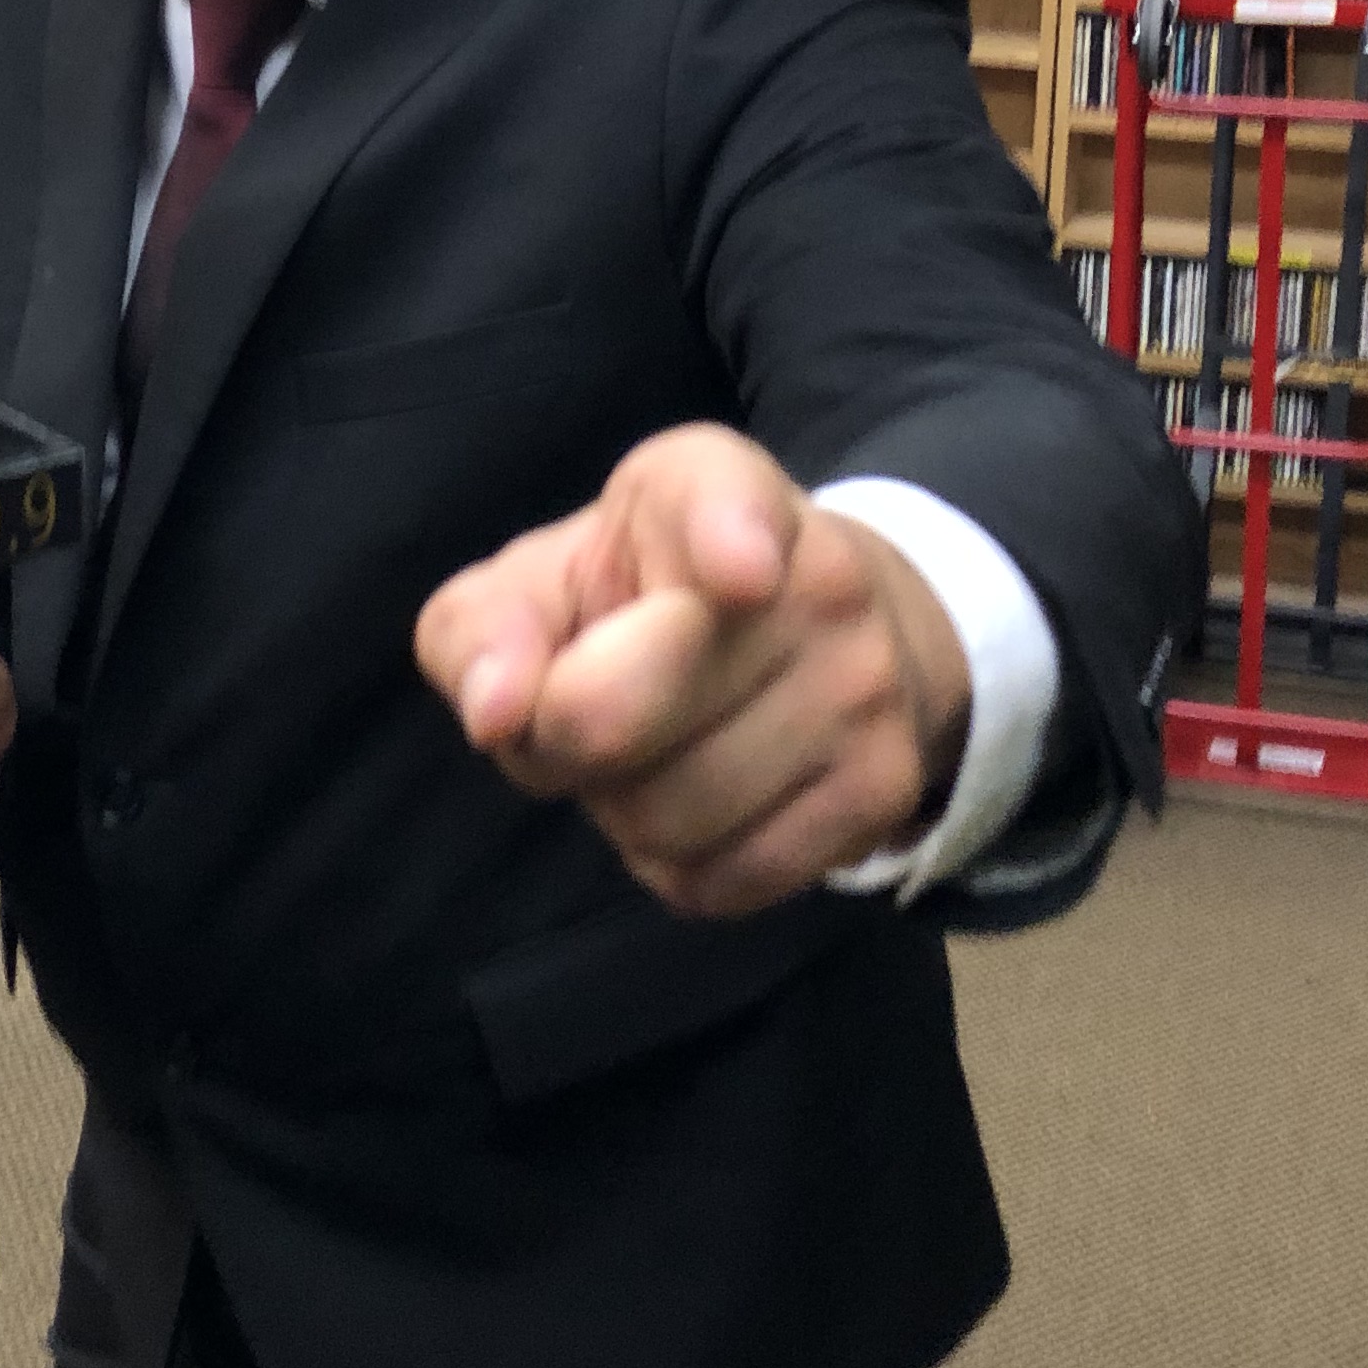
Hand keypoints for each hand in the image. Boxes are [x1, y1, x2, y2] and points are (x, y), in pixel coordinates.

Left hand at [415, 424, 970, 919]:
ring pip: (666, 819)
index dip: (726, 538)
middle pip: (612, 718)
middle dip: (562, 740)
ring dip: (621, 812)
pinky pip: (724, 880)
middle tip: (590, 705)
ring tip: (654, 751)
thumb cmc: (644, 602)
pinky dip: (680, 866)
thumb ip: (483, 628)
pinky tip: (703, 803)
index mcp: (709, 487)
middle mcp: (817, 577)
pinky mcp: (883, 790)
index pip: (726, 502)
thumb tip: (494, 711)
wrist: (816, 632)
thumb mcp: (545, 581)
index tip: (741, 573)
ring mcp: (863, 688)